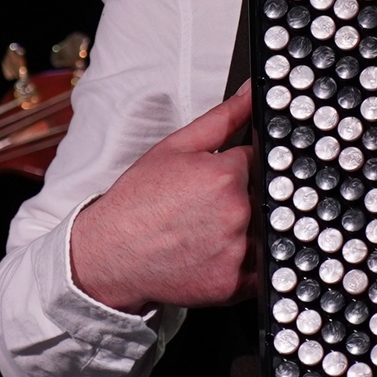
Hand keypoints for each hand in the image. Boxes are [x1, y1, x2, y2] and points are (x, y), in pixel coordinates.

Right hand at [70, 85, 258, 313]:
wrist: (109, 254)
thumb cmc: (137, 201)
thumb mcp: (174, 148)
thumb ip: (221, 119)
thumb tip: (251, 93)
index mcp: (225, 175)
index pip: (262, 161)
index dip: (244, 168)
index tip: (223, 179)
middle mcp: (237, 212)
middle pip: (267, 197)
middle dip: (246, 198)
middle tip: (208, 209)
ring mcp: (238, 251)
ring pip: (266, 232)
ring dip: (249, 230)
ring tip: (208, 232)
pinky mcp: (235, 284)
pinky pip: (262, 270)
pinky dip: (247, 263)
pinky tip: (215, 254)